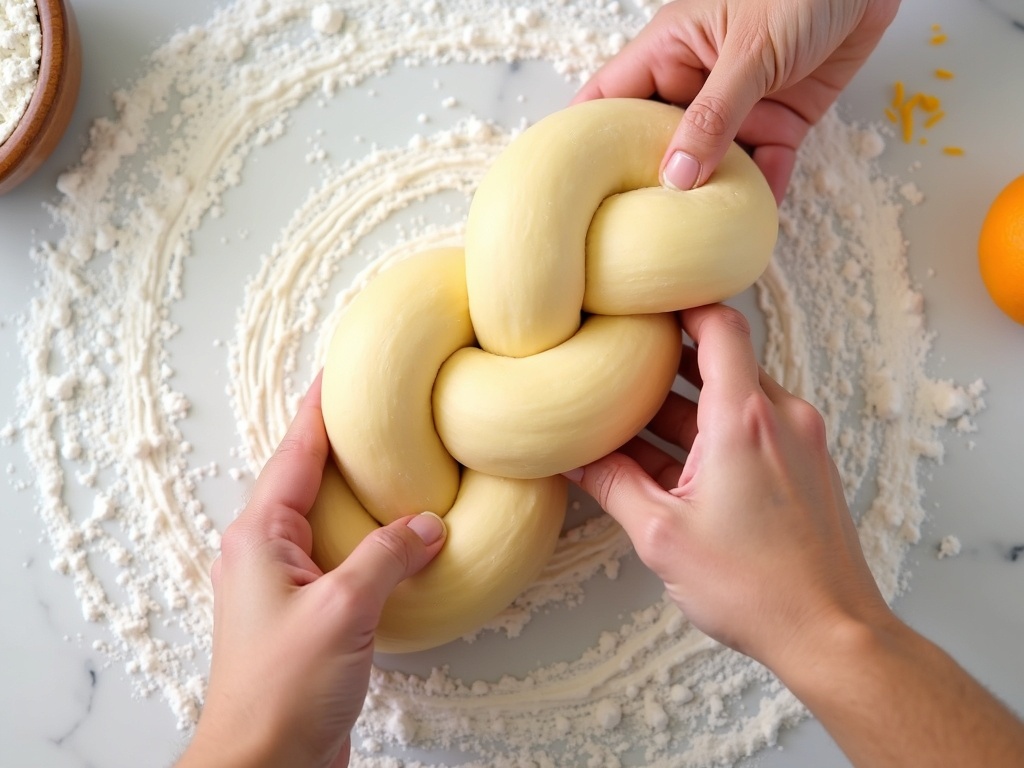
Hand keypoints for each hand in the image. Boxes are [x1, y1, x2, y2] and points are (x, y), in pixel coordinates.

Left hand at [178, 373, 445, 767]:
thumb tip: (428, 523)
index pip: (295, 451)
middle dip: (345, 441)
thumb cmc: (282, 690)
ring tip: (402, 461)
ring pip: (329, 517)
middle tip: (383, 407)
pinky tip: (402, 537)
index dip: (320, 406)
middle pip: (309, 476)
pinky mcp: (309, 613)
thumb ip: (389, 556)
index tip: (341, 367)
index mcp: (259, 536)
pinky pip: (343, 556)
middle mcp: (266, 551)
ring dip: (362, 491)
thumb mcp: (342, 610)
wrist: (265, 765)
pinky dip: (372, 538)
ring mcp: (286, 583)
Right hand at [566, 304, 1023, 766]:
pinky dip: (710, 434)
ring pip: (733, 397)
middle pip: (721, 360)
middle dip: (666, 365)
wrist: (832, 634)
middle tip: (620, 365)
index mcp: (745, 420)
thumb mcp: (663, 536)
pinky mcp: (805, 467)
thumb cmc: (757, 589)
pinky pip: (751, 429)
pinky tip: (670, 463)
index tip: (646, 301)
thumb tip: (572, 458)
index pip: (719, 325)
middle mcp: (781, 417)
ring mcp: (798, 441)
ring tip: (632, 423)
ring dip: (684, 406)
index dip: (681, 304)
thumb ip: (612, 485)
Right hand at [573, 0, 899, 201]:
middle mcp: (696, 82)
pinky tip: (752, 221)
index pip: (609, 100)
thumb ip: (713, 116)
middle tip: (633, 233)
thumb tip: (676, 177)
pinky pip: (765, 164)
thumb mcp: (749, 52)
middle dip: (649, 186)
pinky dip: (762, 190)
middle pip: (658, 143)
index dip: (584, 139)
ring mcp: (739, 104)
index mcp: (669, 52)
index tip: (568, 187)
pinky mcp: (782, 118)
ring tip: (693, 239)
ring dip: (708, 197)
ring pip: (712, 163)